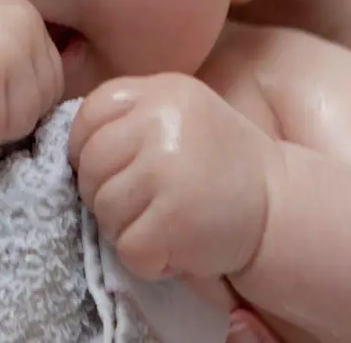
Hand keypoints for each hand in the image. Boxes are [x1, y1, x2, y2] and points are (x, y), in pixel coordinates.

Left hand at [69, 74, 276, 280]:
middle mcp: (161, 122)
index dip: (87, 148)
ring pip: (103, 209)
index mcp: (161, 91)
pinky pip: (127, 247)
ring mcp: (165, 169)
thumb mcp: (178, 116)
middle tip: (142, 205)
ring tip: (163, 223)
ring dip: (125, 229)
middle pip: (89, 165)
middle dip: (103, 193)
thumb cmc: (218, 165)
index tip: (112, 168)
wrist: (280, 205)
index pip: (89, 114)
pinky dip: (147, 259)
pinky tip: (175, 246)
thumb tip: (70, 148)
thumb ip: (130, 118)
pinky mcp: (172, 219)